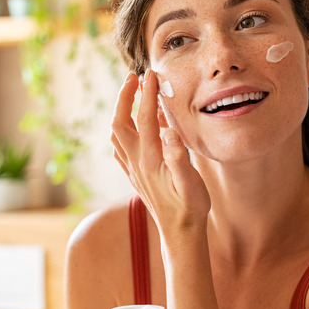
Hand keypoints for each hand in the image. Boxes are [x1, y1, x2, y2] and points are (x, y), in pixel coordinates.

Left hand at [110, 71, 210, 234]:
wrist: (179, 235)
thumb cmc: (190, 209)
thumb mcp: (192, 185)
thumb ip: (180, 158)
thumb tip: (169, 132)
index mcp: (151, 159)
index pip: (145, 118)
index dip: (147, 93)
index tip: (151, 74)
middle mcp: (137, 162)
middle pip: (120, 121)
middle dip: (124, 96)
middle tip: (134, 77)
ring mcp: (133, 169)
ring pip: (117, 134)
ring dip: (121, 111)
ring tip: (132, 95)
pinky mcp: (134, 176)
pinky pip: (120, 148)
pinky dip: (122, 130)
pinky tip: (132, 127)